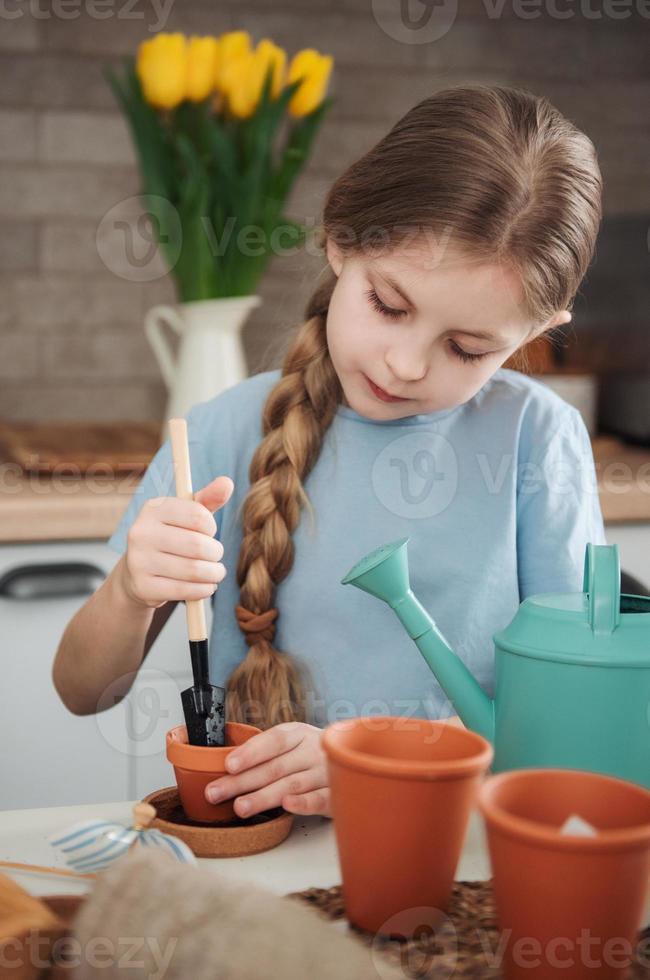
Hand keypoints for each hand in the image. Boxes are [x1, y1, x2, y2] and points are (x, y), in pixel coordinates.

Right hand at [119, 475, 233, 608]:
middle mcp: (141, 532)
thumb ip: (208, 499)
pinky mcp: (143, 586)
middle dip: (215, 553)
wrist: (136, 574)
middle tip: (216, 556)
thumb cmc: (170, 538)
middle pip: (198, 545)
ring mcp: (139, 560)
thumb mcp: (186, 516)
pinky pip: (185, 590)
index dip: (211, 527)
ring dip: (214, 574)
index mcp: (153, 509)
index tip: (208, 533)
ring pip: (194, 570)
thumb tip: (227, 483)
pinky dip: (204, 590)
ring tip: (216, 572)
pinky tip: (206, 586)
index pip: (198, 516)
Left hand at [204, 722, 331, 818]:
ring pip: (292, 784)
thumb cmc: (308, 755)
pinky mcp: (335, 795)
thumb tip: (224, 766)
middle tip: (215, 793)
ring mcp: (325, 772)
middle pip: (275, 767)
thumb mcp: (291, 744)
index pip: (272, 741)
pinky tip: (287, 805)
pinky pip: (319, 798)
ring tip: (240, 807)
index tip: (228, 765)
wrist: (351, 760)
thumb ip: (265, 753)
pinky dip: (303, 802)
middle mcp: (312, 750)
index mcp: (298, 734)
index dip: (250, 752)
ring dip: (264, 796)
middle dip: (242, 781)